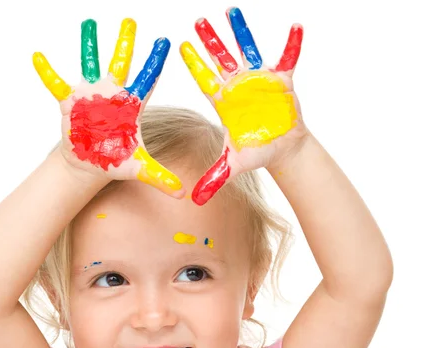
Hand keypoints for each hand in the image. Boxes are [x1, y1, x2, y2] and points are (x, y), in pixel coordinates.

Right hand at [33, 18, 183, 197]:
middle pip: (121, 63)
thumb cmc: (115, 161)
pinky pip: (56, 83)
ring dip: (89, 44)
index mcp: (131, 105)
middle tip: (131, 20)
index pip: (147, 80)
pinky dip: (47, 71)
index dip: (155, 62)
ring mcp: (90, 95)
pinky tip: (37, 56)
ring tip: (89, 22)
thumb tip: (183, 194)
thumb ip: (161, 178)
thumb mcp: (139, 169)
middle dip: (126, 42)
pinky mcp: (70, 102)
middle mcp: (112, 94)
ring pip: (90, 63)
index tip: (165, 41)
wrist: (90, 164)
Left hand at [180, 7, 307, 203]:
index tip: (181, 46)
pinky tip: (296, 27)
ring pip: (248, 50)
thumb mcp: (235, 165)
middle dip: (211, 40)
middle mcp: (238, 87)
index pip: (206, 80)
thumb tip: (195, 200)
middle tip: (198, 20)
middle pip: (221, 59)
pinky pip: (287, 58)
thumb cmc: (257, 153)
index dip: (196, 65)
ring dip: (241, 32)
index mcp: (224, 103)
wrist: (282, 149)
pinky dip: (292, 44)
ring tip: (231, 10)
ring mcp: (259, 80)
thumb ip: (215, 178)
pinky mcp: (281, 80)